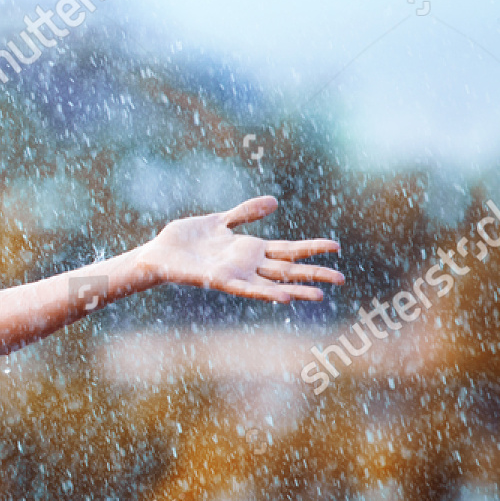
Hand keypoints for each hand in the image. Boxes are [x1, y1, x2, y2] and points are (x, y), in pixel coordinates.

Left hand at [138, 196, 342, 302]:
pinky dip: (265, 293)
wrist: (158, 253)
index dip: (311, 248)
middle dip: (314, 274)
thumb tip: (275, 202)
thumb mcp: (220, 220)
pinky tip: (283, 298)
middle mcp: (247, 265)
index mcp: (250, 249)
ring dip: (296, 290)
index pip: (288, 250)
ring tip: (320, 296)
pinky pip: (247, 289)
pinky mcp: (221, 281)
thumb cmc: (186, 240)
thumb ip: (245, 213)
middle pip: (288, 269)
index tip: (336, 247)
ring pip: (273, 284)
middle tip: (342, 279)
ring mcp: (236, 274)